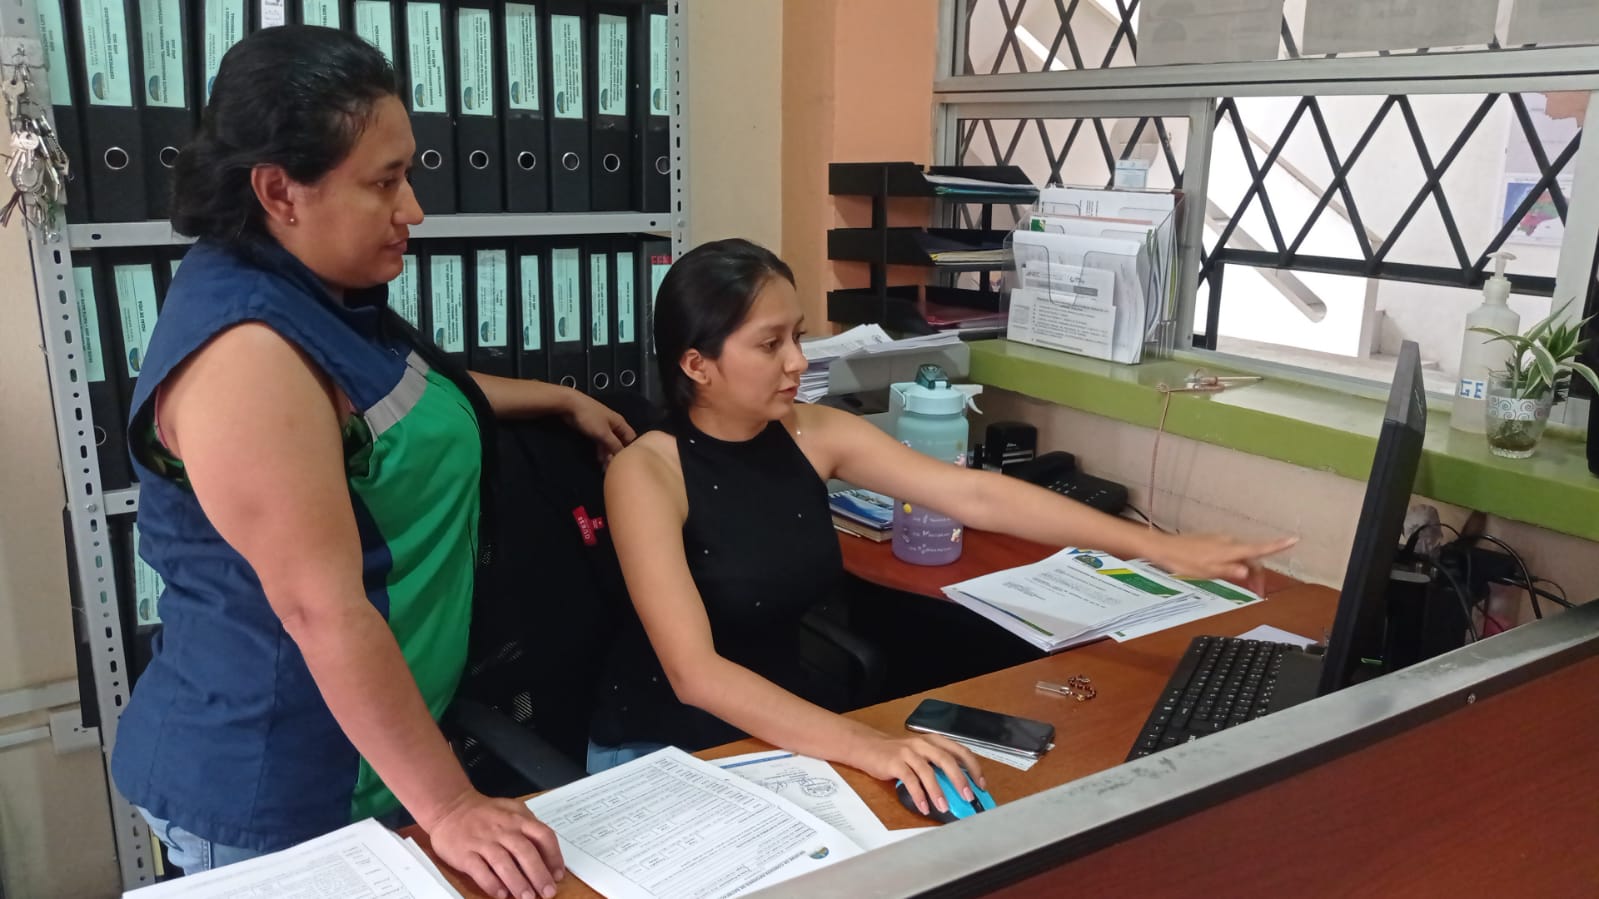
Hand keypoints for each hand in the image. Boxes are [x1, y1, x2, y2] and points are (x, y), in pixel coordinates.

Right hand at [425, 790, 565, 898]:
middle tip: (547, 892)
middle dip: (539, 874)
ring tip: (527, 897)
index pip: (543, 836)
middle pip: (525, 852)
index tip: (557, 874)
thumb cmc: (483, 813)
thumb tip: (547, 853)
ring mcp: (482, 841)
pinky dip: (491, 883)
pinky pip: (479, 870)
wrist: (449, 807)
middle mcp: (502, 829)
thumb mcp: (511, 810)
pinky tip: (501, 894)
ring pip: (503, 863)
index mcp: (517, 818)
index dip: (554, 856)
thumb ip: (529, 826)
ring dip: (518, 882)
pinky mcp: (464, 853)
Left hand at [559, 389, 636, 464]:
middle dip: (617, 455)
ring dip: (608, 455)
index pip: (631, 438)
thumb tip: (622, 455)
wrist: (570, 405)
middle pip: (620, 442)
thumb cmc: (590, 417)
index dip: (631, 450)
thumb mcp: (604, 433)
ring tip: (606, 467)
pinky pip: (601, 442)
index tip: (627, 462)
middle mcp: (613, 425)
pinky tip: (600, 460)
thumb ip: (614, 445)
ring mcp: (603, 428)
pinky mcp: (593, 430)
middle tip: (613, 467)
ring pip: (609, 444)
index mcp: (620, 423)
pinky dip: (601, 451)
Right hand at [850, 731, 985, 816]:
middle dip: (960, 779)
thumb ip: (937, 768)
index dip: (973, 767)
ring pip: (927, 771)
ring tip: (944, 807)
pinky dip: (918, 794)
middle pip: (946, 759)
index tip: (981, 784)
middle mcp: (922, 744)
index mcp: (933, 741)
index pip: (959, 751)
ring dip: (938, 791)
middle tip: (968, 796)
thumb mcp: (920, 756)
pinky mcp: (894, 762)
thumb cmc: (896, 754)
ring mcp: (907, 752)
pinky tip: (923, 806)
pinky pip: (909, 779)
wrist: (866, 746)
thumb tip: (958, 790)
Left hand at [1149, 533, 1297, 594]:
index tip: (1295, 539)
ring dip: (1248, 570)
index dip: (1278, 545)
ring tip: (1245, 588)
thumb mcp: (1207, 571)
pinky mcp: (1213, 542)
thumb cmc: (1183, 561)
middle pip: (1253, 557)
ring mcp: (1221, 540)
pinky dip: (1237, 564)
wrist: (1163, 548)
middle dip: (1259, 574)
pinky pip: (1232, 553)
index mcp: (1230, 549)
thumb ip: (1229, 570)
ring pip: (1242, 555)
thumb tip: (1247, 572)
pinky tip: (1231, 575)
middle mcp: (1228, 542)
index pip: (1259, 548)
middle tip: (1257, 592)